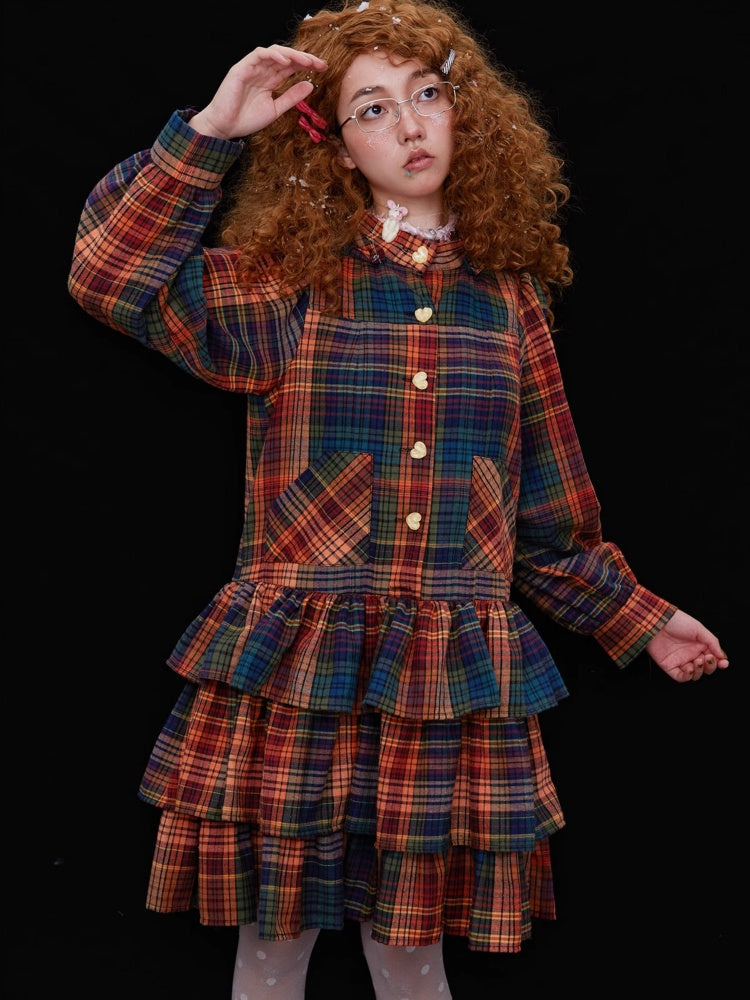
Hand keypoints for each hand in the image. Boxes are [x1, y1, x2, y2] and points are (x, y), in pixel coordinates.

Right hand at [189, 45, 327, 140]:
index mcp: (270, 80)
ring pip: (274, 53)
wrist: (224, 127)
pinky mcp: (241, 68)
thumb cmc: (246, 119)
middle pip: (286, 58)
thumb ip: (292, 97)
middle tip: (320, 63)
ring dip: (291, 54)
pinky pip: (259, 55)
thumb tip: (310, 85)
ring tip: (306, 61)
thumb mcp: (276, 109)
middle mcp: (262, 71)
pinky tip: (285, 61)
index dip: (307, 65)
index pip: (291, 67)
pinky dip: (273, 55)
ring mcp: (252, 68)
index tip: (323, 68)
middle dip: (304, 58)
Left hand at [645, 608, 728, 681]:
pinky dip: (688, 676)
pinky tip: (690, 668)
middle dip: (710, 666)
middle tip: (708, 658)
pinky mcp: (669, 666)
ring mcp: (680, 660)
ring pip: (695, 675)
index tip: (723, 663)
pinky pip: (681, 677)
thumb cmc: (677, 621)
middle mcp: (691, 654)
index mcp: (699, 645)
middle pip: (705, 668)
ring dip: (699, 671)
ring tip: (697, 660)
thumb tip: (722, 656)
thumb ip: (712, 642)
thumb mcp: (699, 629)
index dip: (719, 663)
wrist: (656, 621)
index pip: (713, 658)